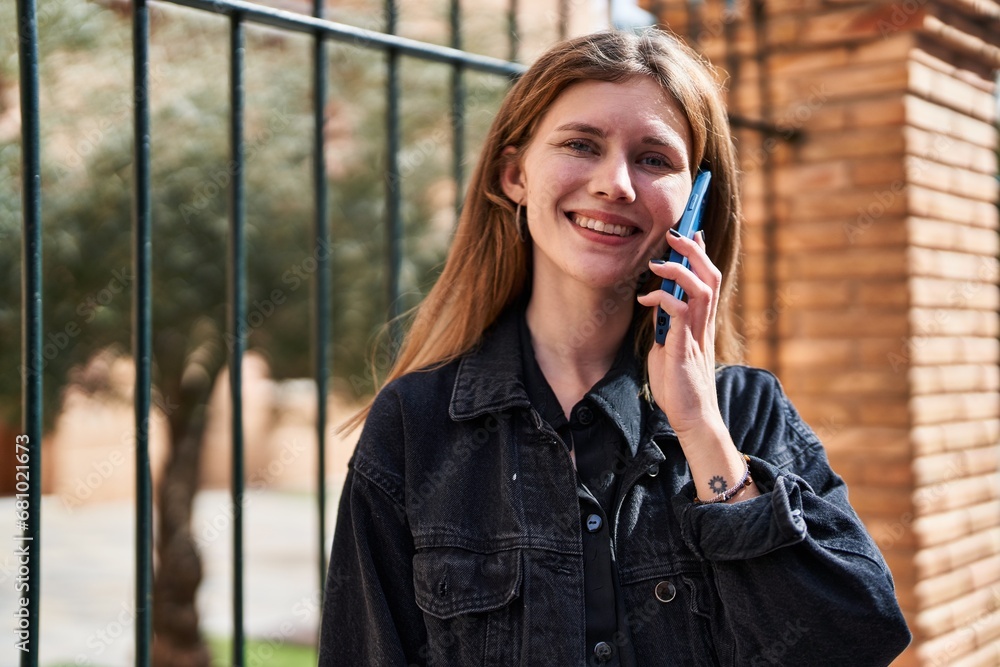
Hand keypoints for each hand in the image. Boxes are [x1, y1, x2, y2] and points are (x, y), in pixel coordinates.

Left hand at [636, 229, 723, 444]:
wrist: (691, 417)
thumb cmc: (679, 384)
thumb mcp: (669, 345)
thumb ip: (668, 322)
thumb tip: (658, 300)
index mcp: (702, 322)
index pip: (708, 279)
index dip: (702, 253)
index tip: (693, 231)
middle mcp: (704, 324)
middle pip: (710, 276)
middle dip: (693, 251)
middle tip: (675, 233)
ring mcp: (698, 335)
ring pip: (701, 289)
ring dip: (680, 270)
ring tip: (658, 261)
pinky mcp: (686, 348)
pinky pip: (681, 313)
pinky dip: (664, 298)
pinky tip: (647, 297)